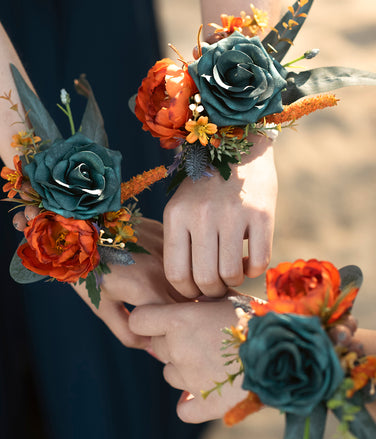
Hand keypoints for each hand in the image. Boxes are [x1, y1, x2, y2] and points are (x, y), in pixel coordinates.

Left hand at [13, 208, 181, 348]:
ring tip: (171, 295)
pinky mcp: (164, 233)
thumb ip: (129, 333)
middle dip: (185, 314)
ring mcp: (166, 247)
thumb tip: (152, 346)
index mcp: (146, 289)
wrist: (77, 227)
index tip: (165, 335)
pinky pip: (183, 257)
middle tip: (171, 320)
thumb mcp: (102, 308)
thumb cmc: (87, 272)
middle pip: (191, 300)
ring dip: (186, 290)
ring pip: (191, 277)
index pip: (179, 321)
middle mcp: (162, 268)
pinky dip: (180, 268)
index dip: (174, 332)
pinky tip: (167, 271)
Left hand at [129, 299, 247, 422]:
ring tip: (213, 359)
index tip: (161, 317)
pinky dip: (191, 404)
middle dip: (172, 340)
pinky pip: (184, 409)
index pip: (139, 320)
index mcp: (179, 320)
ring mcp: (190, 379)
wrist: (288, 348)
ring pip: (170, 374)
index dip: (148, 318)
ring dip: (184, 367)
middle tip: (201, 336)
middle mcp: (179, 349)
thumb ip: (200, 299)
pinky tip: (207, 392)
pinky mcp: (207, 405)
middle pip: (157, 346)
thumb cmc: (258, 315)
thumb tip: (187, 301)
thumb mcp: (227, 296)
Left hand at [163, 133, 276, 297]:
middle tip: (218, 285)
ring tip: (234, 271)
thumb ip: (181, 240)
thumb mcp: (183, 205)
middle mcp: (201, 215)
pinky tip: (251, 261)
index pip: (176, 273)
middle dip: (212, 291)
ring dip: (234, 281)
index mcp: (176, 215)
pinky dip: (255, 270)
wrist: (241, 146)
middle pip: (205, 279)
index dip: (187, 292)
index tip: (196, 291)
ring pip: (231, 274)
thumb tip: (188, 288)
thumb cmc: (207, 185)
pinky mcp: (262, 213)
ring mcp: (232, 214)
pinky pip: (259, 261)